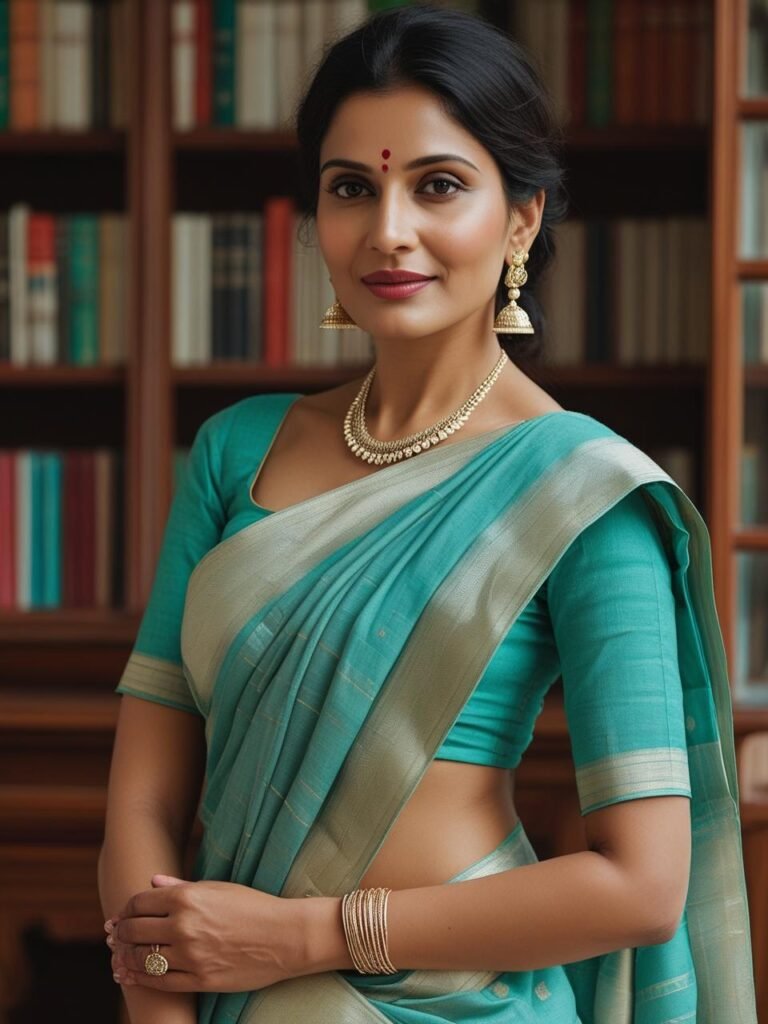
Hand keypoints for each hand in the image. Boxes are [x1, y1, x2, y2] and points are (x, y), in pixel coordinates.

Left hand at [105, 874, 306, 992]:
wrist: (285, 936)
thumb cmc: (253, 907)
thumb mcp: (218, 889)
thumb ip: (181, 887)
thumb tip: (153, 882)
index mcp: (188, 898)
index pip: (139, 903)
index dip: (126, 909)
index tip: (123, 914)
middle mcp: (184, 926)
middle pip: (135, 931)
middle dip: (121, 934)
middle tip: (115, 936)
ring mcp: (191, 955)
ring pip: (143, 958)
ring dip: (126, 958)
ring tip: (120, 957)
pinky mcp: (199, 979)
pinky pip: (160, 982)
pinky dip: (141, 978)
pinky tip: (133, 975)